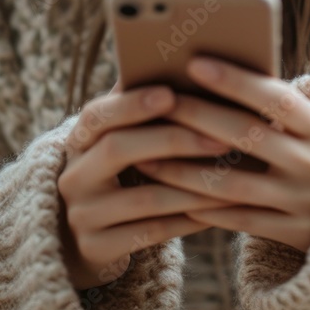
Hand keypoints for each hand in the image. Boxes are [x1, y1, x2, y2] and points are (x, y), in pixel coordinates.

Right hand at [57, 76, 236, 290]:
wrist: (83, 238)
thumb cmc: (122, 173)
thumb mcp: (121, 141)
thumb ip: (142, 109)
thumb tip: (182, 62)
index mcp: (79, 140)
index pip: (97, 114)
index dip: (132, 103)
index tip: (171, 93)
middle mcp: (74, 175)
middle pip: (118, 149)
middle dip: (174, 140)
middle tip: (222, 138)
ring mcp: (83, 215)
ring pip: (145, 198)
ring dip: (195, 185)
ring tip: (235, 175)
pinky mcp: (97, 248)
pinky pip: (153, 233)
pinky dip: (191, 219)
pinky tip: (221, 209)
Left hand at [133, 55, 309, 254]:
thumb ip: (281, 108)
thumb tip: (215, 77)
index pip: (276, 98)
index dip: (235, 80)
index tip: (194, 62)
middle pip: (246, 136)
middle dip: (198, 116)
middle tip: (158, 100)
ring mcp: (303, 202)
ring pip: (232, 184)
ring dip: (184, 169)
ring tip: (146, 155)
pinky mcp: (291, 234)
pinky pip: (237, 220)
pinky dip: (203, 207)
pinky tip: (171, 193)